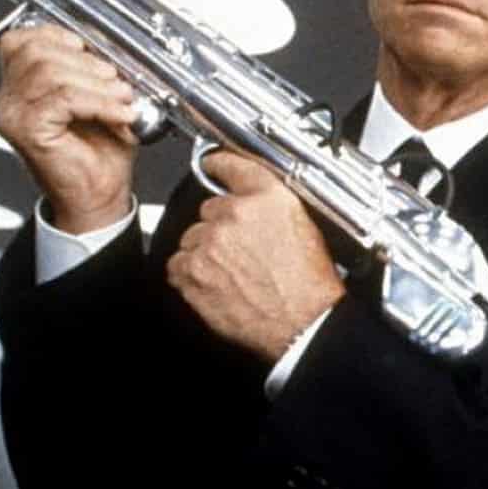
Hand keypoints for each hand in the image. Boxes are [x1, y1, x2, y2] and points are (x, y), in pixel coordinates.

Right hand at [0, 25, 140, 232]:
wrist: (97, 198)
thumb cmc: (98, 156)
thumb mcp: (100, 102)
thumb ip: (94, 73)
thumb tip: (109, 51)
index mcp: (22, 89)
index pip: (21, 41)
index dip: (57, 36)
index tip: (89, 48)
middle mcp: (11, 100)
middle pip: (35, 51)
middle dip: (85, 60)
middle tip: (115, 80)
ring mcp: (14, 115)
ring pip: (49, 72)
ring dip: (96, 82)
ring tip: (121, 98)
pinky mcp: (27, 129)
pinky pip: (64, 99)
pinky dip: (100, 102)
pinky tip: (120, 114)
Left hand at [166, 153, 344, 361]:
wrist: (303, 324)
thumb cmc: (309, 285)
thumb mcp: (305, 227)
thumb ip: (272, 204)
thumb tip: (251, 199)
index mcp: (267, 198)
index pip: (232, 165)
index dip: (220, 164)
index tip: (213, 164)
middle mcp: (235, 214)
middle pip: (210, 209)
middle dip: (221, 227)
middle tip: (243, 251)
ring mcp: (209, 242)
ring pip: (193, 237)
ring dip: (205, 252)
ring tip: (233, 273)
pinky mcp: (191, 271)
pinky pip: (178, 264)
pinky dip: (191, 274)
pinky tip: (217, 284)